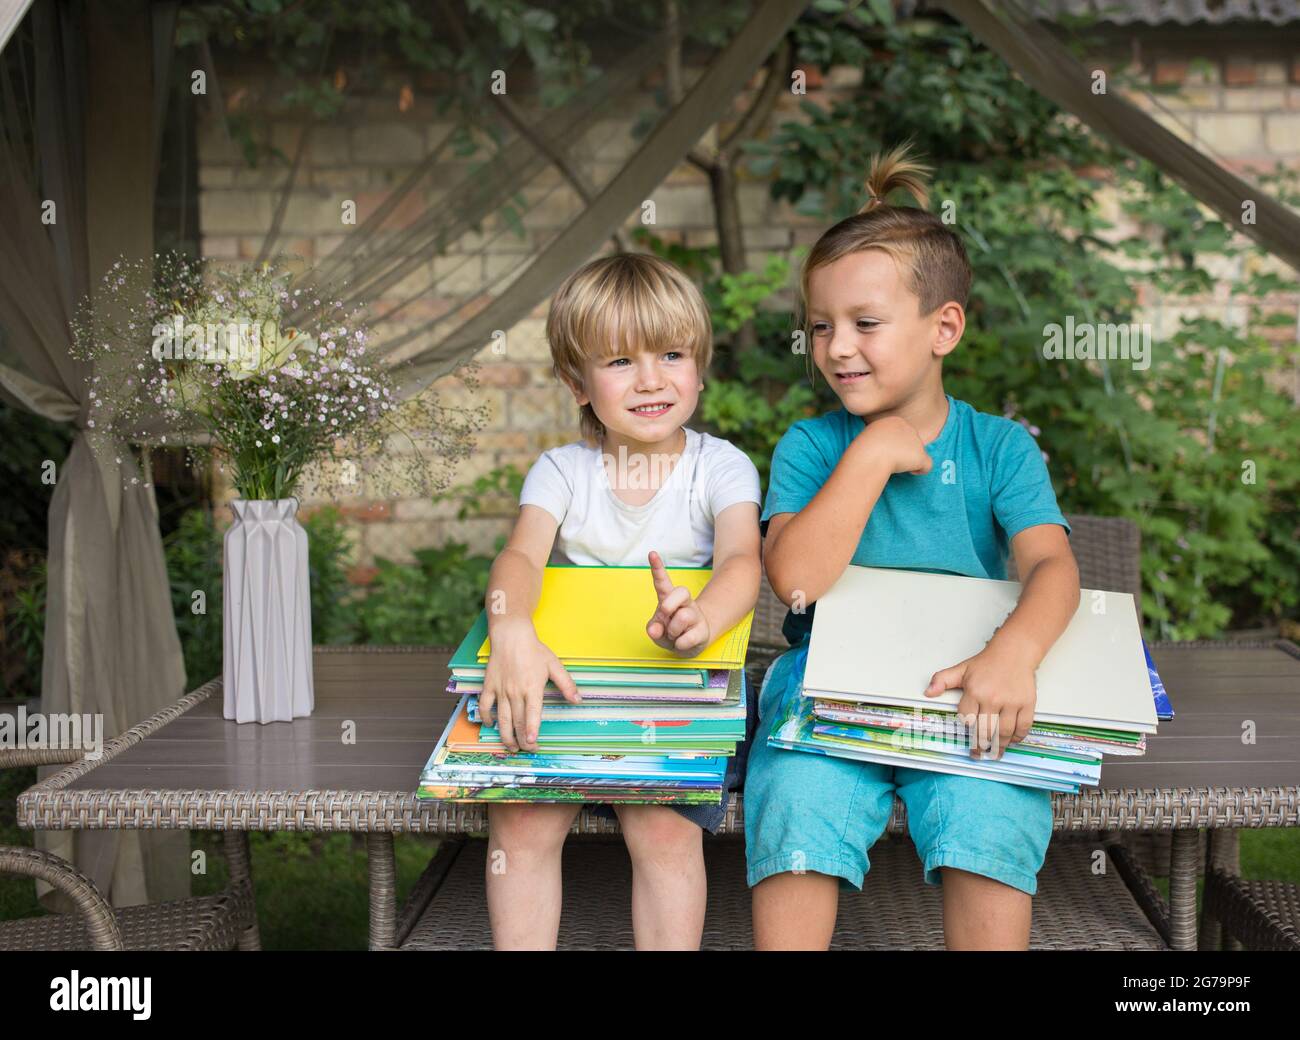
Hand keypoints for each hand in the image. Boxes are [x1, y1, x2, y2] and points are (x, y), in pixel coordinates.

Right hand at [479, 618, 579, 752]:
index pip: (531, 714)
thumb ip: (566, 684)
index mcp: (532, 688)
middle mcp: (515, 692)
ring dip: (505, 735)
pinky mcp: (489, 686)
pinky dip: (486, 717)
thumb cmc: (534, 650)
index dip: (531, 730)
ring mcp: (500, 690)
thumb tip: (577, 700)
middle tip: (527, 750)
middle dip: (522, 739)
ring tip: (511, 747)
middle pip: (517, 721)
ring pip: (501, 718)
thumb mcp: (554, 665)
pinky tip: (491, 725)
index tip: (532, 742)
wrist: (511, 636)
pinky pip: (485, 705)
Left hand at [645, 550, 712, 655]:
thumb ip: (653, 629)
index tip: (651, 553)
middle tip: (665, 615)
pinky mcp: (702, 631)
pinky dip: (679, 645)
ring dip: (672, 632)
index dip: (657, 568)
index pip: (663, 582)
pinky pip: (687, 638)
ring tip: (673, 636)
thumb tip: (654, 630)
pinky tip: (680, 643)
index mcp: (669, 598)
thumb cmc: (670, 631)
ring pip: (682, 617)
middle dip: (669, 604)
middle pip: (682, 591)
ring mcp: (695, 616)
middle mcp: (684, 603)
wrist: (691, 644)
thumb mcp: (657, 631)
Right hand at [857, 415, 931, 476]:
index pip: (902, 435)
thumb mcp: (869, 439)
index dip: (895, 446)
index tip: (884, 453)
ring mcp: (916, 441)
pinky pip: (927, 465)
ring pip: (918, 454)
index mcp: (895, 422)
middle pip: (912, 443)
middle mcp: (908, 428)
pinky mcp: (920, 455)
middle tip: (890, 461)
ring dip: (909, 462)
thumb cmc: (864, 450)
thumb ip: (881, 441)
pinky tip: (910, 472)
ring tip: (894, 466)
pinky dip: (920, 470)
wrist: (869, 455)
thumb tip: (886, 451)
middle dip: (905, 452)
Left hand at [923, 640, 1036, 758]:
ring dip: (999, 747)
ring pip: (1004, 732)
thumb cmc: (987, 663)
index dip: (967, 731)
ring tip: (995, 754)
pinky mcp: (1027, 704)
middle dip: (981, 747)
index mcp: (974, 691)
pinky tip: (1012, 741)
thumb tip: (928, 692)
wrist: (1014, 652)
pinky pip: (1023, 727)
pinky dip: (1017, 738)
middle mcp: (992, 698)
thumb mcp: (961, 669)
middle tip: (979, 755)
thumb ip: (942, 680)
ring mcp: (1011, 702)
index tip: (968, 739)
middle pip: (985, 731)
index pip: (967, 720)